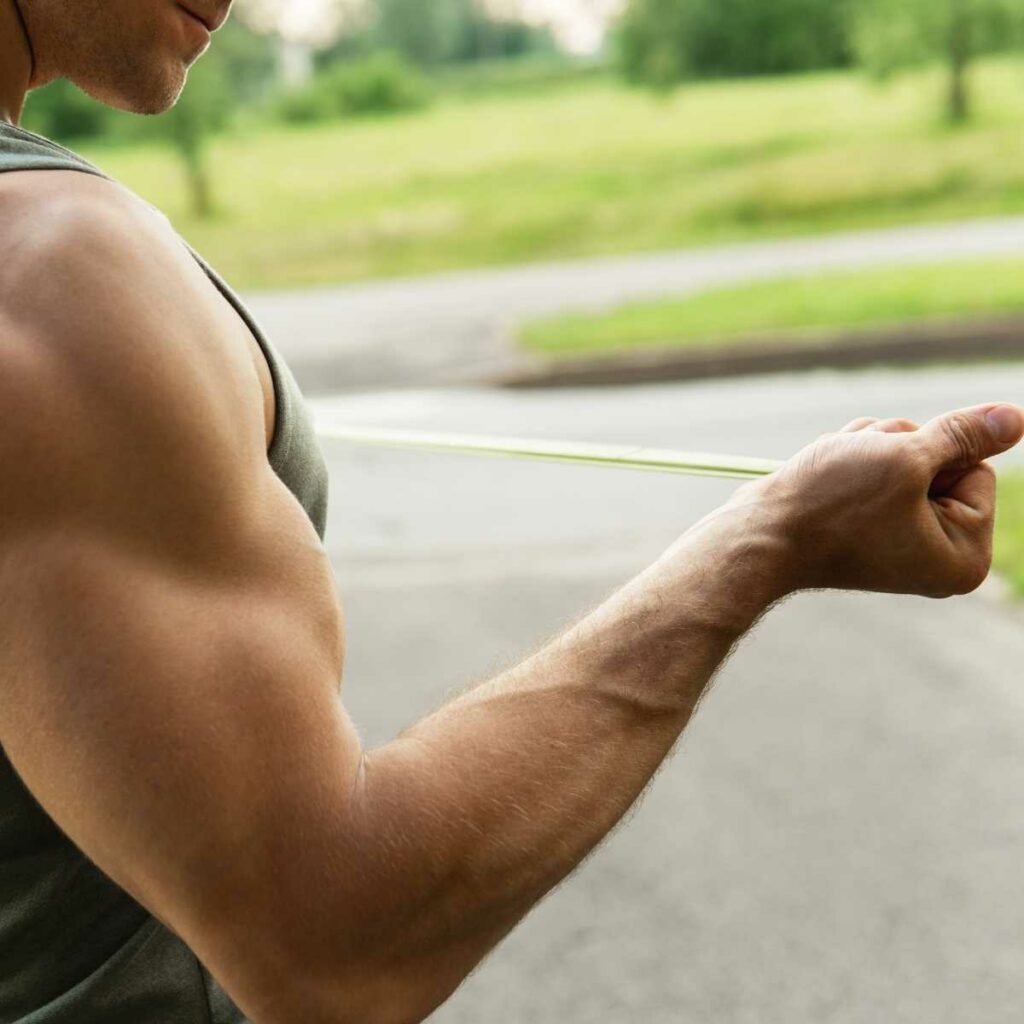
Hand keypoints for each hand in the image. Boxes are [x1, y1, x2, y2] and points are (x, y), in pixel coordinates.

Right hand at [736, 403, 1023, 597]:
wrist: (758, 536)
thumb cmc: (829, 506)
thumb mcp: (906, 457)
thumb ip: (964, 434)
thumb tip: (1016, 418)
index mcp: (964, 556)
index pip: (978, 469)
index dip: (931, 457)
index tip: (887, 483)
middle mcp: (936, 553)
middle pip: (943, 461)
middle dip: (897, 451)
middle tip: (855, 479)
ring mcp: (900, 540)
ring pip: (905, 457)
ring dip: (869, 451)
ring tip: (835, 479)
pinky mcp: (867, 525)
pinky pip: (876, 468)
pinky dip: (851, 461)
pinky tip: (824, 479)